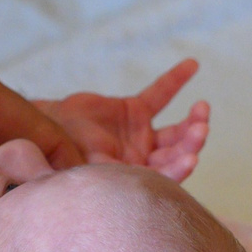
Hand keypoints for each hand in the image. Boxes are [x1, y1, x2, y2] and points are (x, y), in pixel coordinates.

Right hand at [36, 59, 211, 182]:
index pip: (165, 177)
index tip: (192, 159)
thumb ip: (111, 174)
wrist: (49, 127)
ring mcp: (143, 135)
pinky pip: (160, 94)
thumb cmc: (66, 152)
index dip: (179, 169)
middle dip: (190, 142)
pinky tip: (191, 65)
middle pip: (176, 152)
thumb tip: (132, 186)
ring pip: (176, 130)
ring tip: (202, 109)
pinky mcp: (136, 110)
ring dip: (192, 120)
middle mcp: (145, 159)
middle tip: (201, 130)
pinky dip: (175, 80)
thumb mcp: (89, 166)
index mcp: (136, 177)